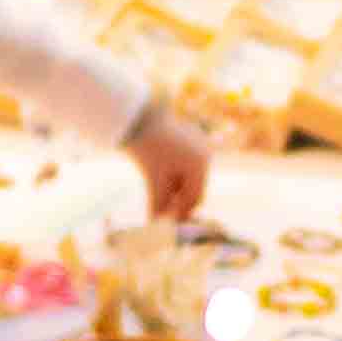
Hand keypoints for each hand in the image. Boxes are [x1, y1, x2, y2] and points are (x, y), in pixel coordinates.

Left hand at [129, 101, 213, 223]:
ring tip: (156, 192)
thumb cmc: (148, 149)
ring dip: (175, 186)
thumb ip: (158, 203)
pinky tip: (158, 174)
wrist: (137, 117)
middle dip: (179, 199)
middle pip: (194, 186)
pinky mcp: (188, 137)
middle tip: (161, 211)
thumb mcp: (154, 180)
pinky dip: (174, 172)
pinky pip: (185, 161)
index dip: (181, 212)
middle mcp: (204, 154)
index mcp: (200, 165)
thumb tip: (155, 223)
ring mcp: (198, 144)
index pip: (195, 197)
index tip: (166, 222)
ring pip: (189, 174)